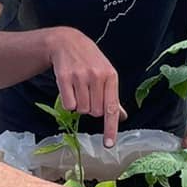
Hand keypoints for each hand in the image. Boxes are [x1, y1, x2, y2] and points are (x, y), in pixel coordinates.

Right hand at [49, 28, 125, 149]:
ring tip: (78, 89)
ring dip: (79, 105)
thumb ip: (113, 98)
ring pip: (81, 110)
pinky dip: (68, 102)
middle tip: (88, 93)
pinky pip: (68, 104)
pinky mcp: (64, 78)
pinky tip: (69, 89)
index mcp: (111, 76)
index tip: (109, 144)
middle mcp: (97, 76)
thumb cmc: (90, 61)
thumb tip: (122, 117)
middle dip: (91, 108)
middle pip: (95, 112)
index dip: (110, 128)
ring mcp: (80, 77)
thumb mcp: (106, 74)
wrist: (67, 42)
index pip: (112, 108)